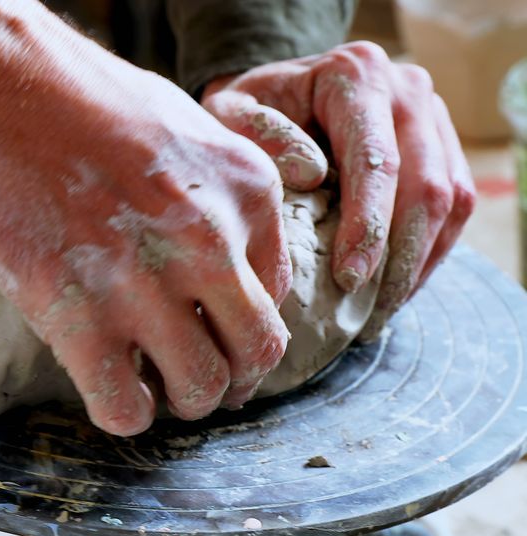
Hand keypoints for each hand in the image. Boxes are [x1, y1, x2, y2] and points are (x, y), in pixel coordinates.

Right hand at [0, 0, 290, 433]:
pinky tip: (108, 393)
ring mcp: (145, 281)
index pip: (278, 291)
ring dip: (180, 402)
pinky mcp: (78, 315)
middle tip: (194, 378)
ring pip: (201, 389)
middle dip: (231, 377)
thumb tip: (223, 259)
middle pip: (256, 352)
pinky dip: (123, 415)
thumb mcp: (178, 125)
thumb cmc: (71, 97)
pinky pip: (126, 406)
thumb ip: (215, 193)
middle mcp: (210, 238)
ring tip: (150, 387)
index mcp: (246, 187)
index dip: (242, 323)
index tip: (212, 334)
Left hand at [202, 42, 476, 331]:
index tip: (349, 278)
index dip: (369, 225)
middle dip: (400, 255)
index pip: (377, 160)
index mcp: (357, 75)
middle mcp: (407, 89)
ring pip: (452, 200)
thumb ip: (259, 135)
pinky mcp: (443, 146)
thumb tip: (312, 174)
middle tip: (367, 311)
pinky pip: (456, 208)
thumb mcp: (228, 115)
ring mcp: (433, 116)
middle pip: (426, 184)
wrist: (275, 94)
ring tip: (380, 311)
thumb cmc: (247, 113)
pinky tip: (394, 289)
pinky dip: (428, 253)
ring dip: (419, 262)